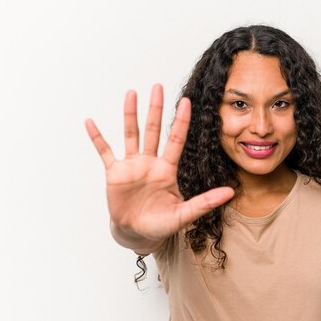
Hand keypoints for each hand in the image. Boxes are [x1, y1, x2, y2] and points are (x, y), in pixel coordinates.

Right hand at [85, 84, 234, 246]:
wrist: (137, 234)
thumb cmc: (161, 225)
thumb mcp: (184, 214)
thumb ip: (205, 202)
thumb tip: (231, 193)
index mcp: (167, 170)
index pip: (176, 140)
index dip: (181, 121)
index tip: (187, 102)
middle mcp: (150, 163)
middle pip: (154, 130)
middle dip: (156, 108)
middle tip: (158, 86)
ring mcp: (132, 166)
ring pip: (131, 134)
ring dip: (130, 114)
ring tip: (131, 94)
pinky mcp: (115, 173)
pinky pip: (104, 151)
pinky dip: (97, 137)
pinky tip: (90, 122)